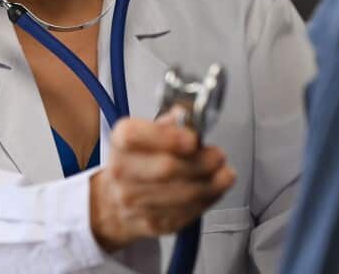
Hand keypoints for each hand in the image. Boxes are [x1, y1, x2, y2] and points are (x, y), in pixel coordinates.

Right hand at [88, 111, 235, 251]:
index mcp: (120, 142)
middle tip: (218, 156)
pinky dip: (208, 199)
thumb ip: (168, 124)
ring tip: (223, 173)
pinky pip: (187, 212)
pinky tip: (214, 188)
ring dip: (211, 183)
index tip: (193, 139)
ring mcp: (135, 202)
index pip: (136, 137)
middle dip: (201, 162)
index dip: (169, 138)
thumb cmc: (137, 162)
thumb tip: (187, 115)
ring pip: (182, 194)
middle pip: (166, 168)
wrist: (115, 202)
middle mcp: (122, 172)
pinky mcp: (153, 223)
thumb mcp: (146, 134)